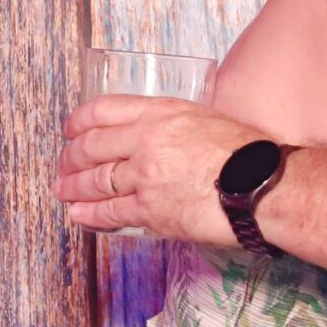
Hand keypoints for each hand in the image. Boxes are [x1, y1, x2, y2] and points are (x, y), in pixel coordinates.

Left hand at [54, 96, 261, 245]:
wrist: (263, 186)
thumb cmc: (248, 154)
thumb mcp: (205, 120)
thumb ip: (173, 126)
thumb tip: (156, 139)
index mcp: (161, 112)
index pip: (103, 110)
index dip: (79, 121)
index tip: (71, 130)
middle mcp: (147, 140)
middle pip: (92, 147)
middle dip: (71, 158)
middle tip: (63, 166)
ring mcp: (146, 176)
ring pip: (96, 181)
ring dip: (74, 187)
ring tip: (63, 191)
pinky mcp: (151, 210)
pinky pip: (110, 213)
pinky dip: (90, 214)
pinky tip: (79, 215)